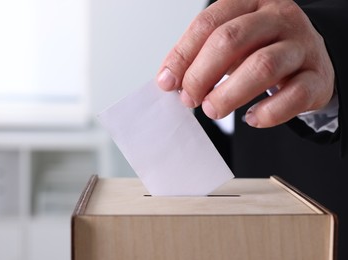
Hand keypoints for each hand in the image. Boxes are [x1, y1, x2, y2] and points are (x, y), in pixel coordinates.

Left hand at [156, 0, 333, 127]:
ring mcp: (302, 46)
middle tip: (190, 99)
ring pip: (262, 67)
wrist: (309, 59)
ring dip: (229, 94)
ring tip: (212, 110)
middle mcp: (278, 18)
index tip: (167, 82)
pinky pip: (293, 96)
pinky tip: (251, 119)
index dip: (183, 55)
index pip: (208, 23)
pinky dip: (268, 112)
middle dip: (201, 74)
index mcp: (250, 3)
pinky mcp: (318, 77)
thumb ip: (200, 57)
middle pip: (231, 40)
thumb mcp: (230, 44)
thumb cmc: (262, 49)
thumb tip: (169, 81)